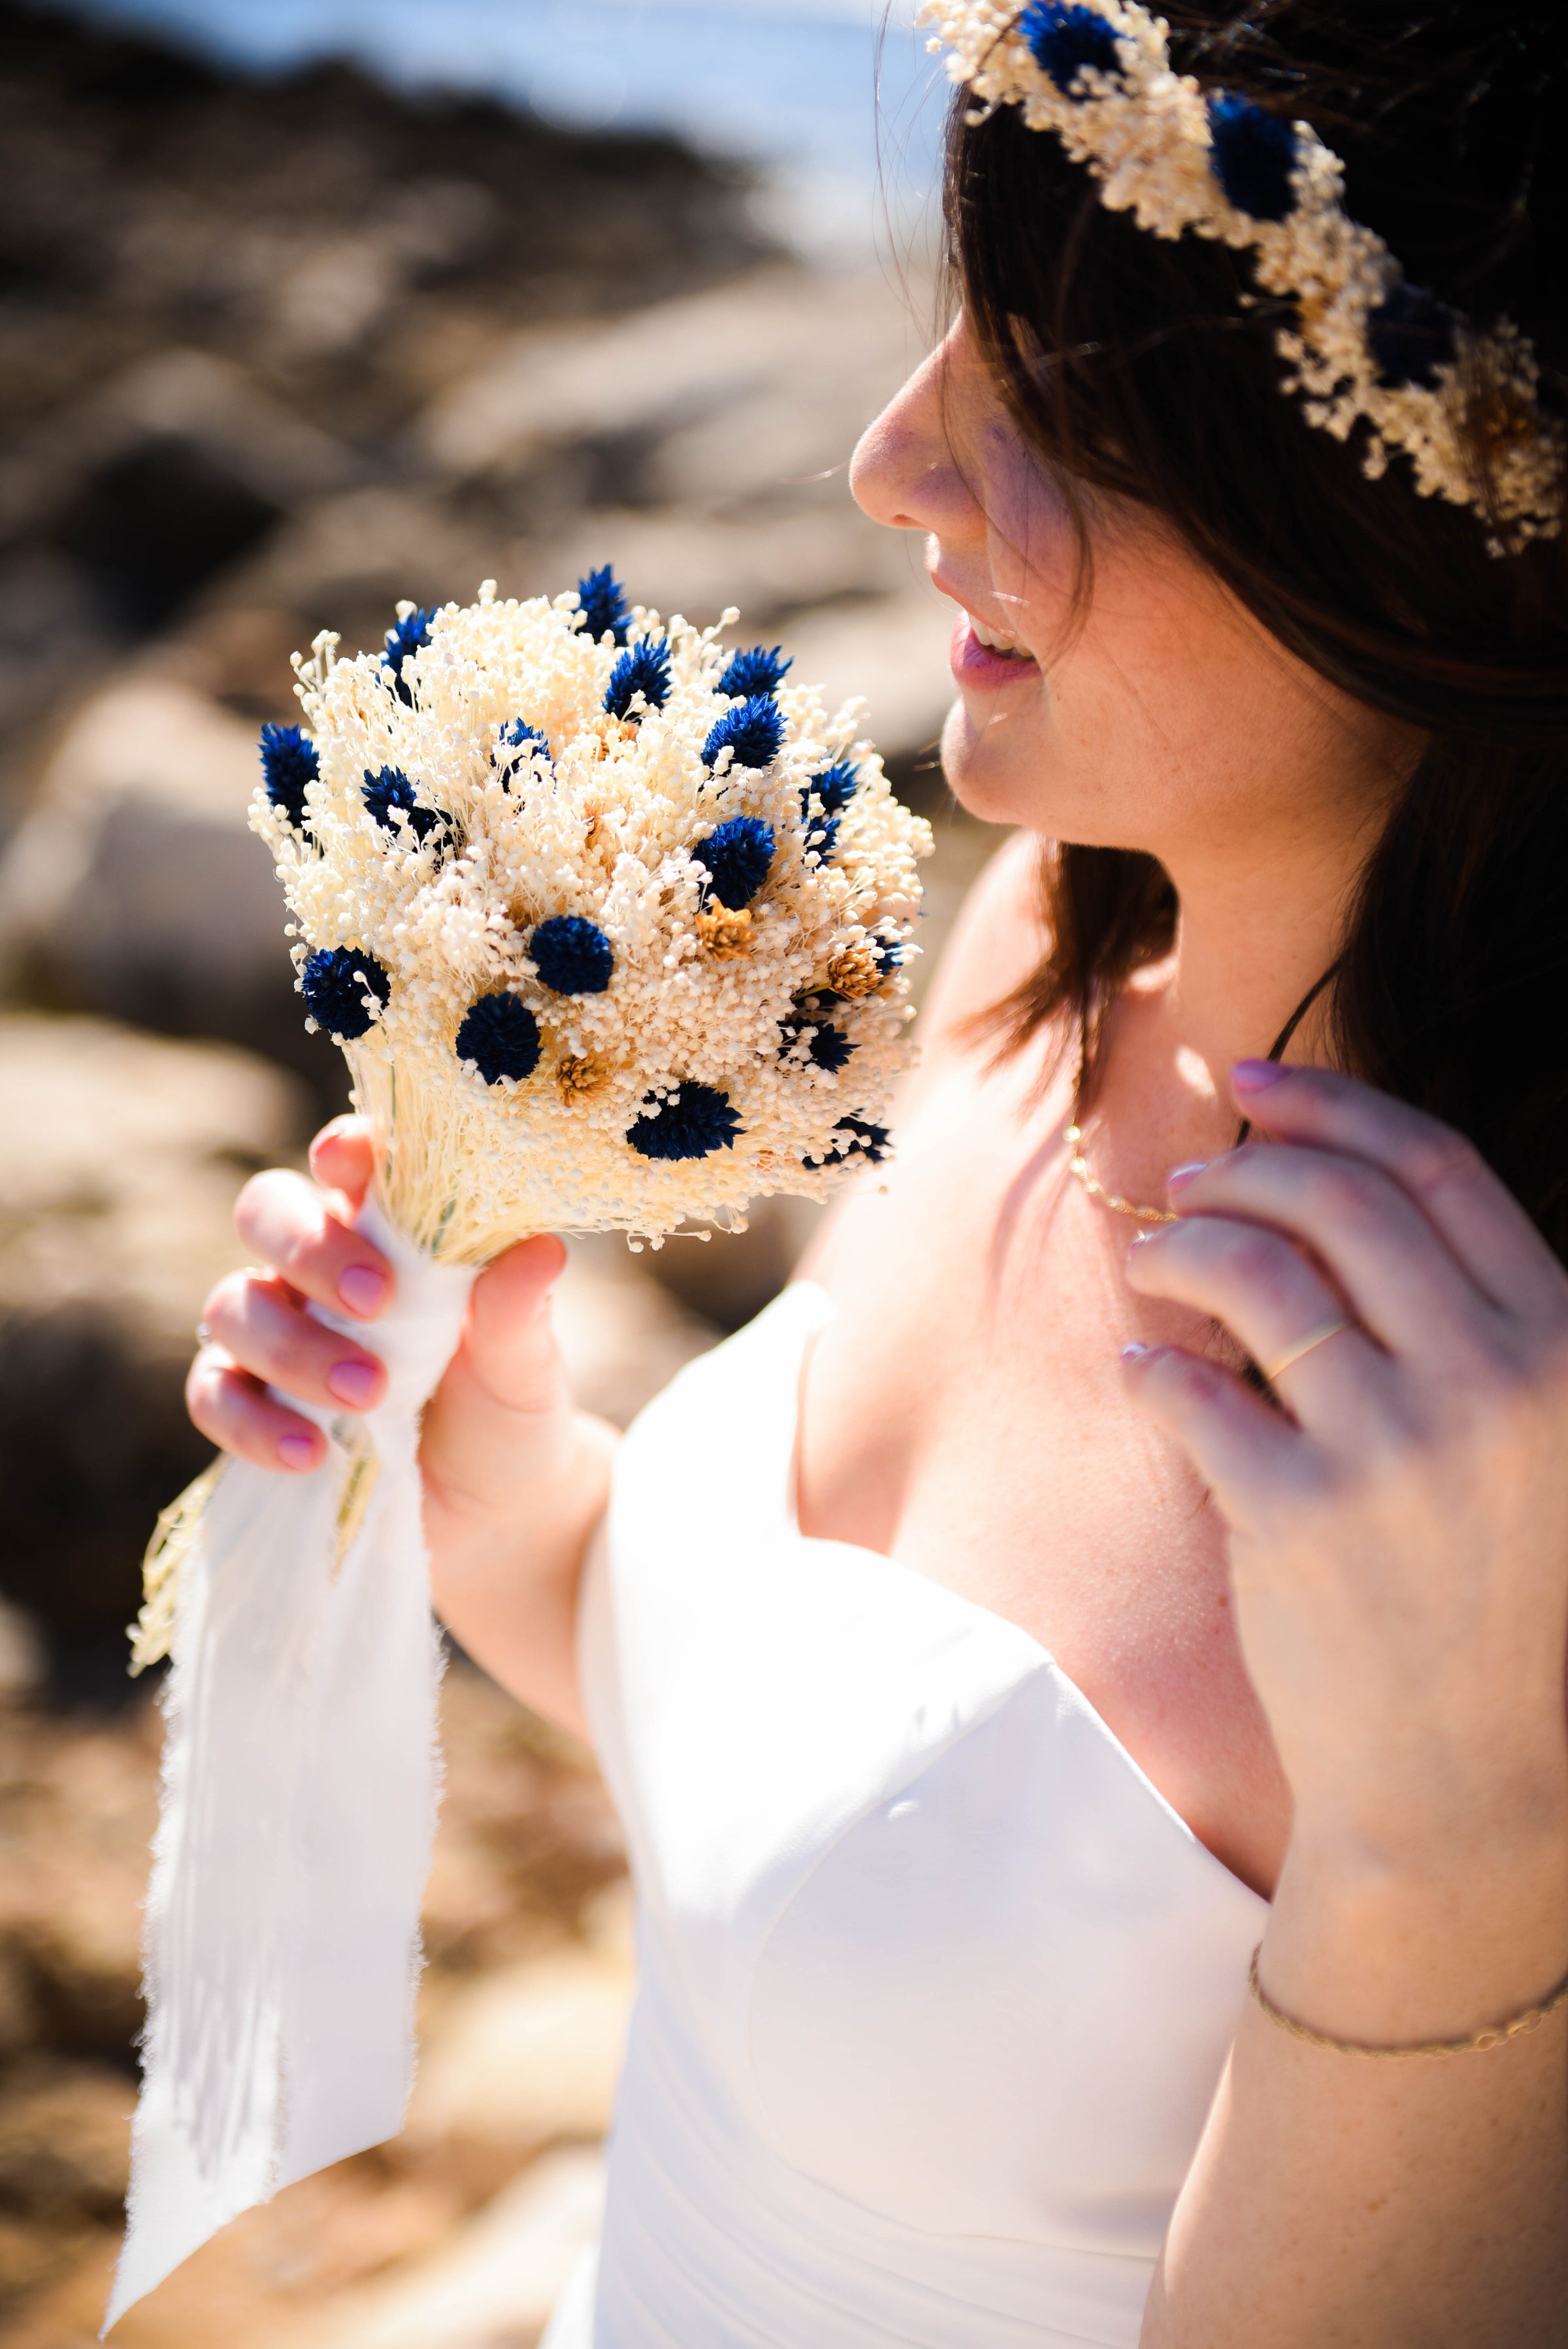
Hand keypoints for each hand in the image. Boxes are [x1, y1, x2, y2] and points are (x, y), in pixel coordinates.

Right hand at [188, 1119, 604, 1733]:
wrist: (498, 1517)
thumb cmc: (511, 1410)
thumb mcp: (527, 1367)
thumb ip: (520, 1312)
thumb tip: (541, 1250)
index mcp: (390, 1228)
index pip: (348, 1162)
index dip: (342, 1150)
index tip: (353, 1159)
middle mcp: (320, 1269)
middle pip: (266, 1213)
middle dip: (309, 1247)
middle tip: (376, 1299)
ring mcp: (277, 1336)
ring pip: (234, 1306)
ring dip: (294, 1346)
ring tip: (368, 1395)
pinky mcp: (252, 1406)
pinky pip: (216, 1397)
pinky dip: (253, 1422)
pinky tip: (309, 1453)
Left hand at [1122, 1061, 1567, 1870]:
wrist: (1465, 1781)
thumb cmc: (1488, 1597)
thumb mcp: (1529, 1441)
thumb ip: (1461, 1319)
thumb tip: (1322, 1188)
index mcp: (1562, 1344)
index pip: (1440, 1168)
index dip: (1335, 1105)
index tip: (1255, 1081)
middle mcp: (1494, 1381)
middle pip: (1338, 1198)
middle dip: (1242, 1168)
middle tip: (1185, 1185)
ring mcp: (1396, 1449)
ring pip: (1251, 1272)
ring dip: (1180, 1247)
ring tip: (1154, 1267)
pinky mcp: (1300, 1516)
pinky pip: (1190, 1389)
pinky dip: (1152, 1365)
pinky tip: (1146, 1372)